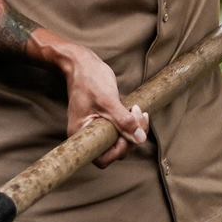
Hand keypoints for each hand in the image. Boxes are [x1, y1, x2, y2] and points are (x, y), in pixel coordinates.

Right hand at [58, 42, 147, 166]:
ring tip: (138, 111)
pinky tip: (137, 110)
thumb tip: (140, 139)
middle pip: (114, 149)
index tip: (129, 133)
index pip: (102, 158)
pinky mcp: (104, 119)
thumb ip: (123, 121)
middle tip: (138, 115)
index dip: (119, 150)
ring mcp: (96, 127)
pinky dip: (131, 122)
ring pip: (120, 139)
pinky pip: (120, 128)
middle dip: (131, 136)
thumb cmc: (89, 80)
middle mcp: (87, 134)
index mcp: (81, 134)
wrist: (82, 63)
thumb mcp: (108, 101)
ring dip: (134, 128)